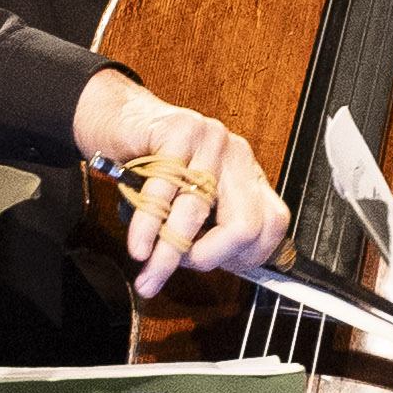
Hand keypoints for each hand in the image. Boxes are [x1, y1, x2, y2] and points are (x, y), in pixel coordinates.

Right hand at [77, 68, 286, 294]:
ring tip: (149, 272)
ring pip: (197, 211)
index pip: (271, 226)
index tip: (213, 266)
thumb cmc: (156, 165)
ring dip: (169, 252)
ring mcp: (212, 140)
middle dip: (210, 258)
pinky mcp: (180, 131)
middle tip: (181, 267)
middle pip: (246, 224)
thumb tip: (202, 267)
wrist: (121, 119)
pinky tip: (139, 245)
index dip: (244, 256)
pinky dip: (147, 226)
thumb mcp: (192, 200)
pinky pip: (163, 191)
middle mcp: (237, 156)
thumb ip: (207, 230)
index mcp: (249, 176)